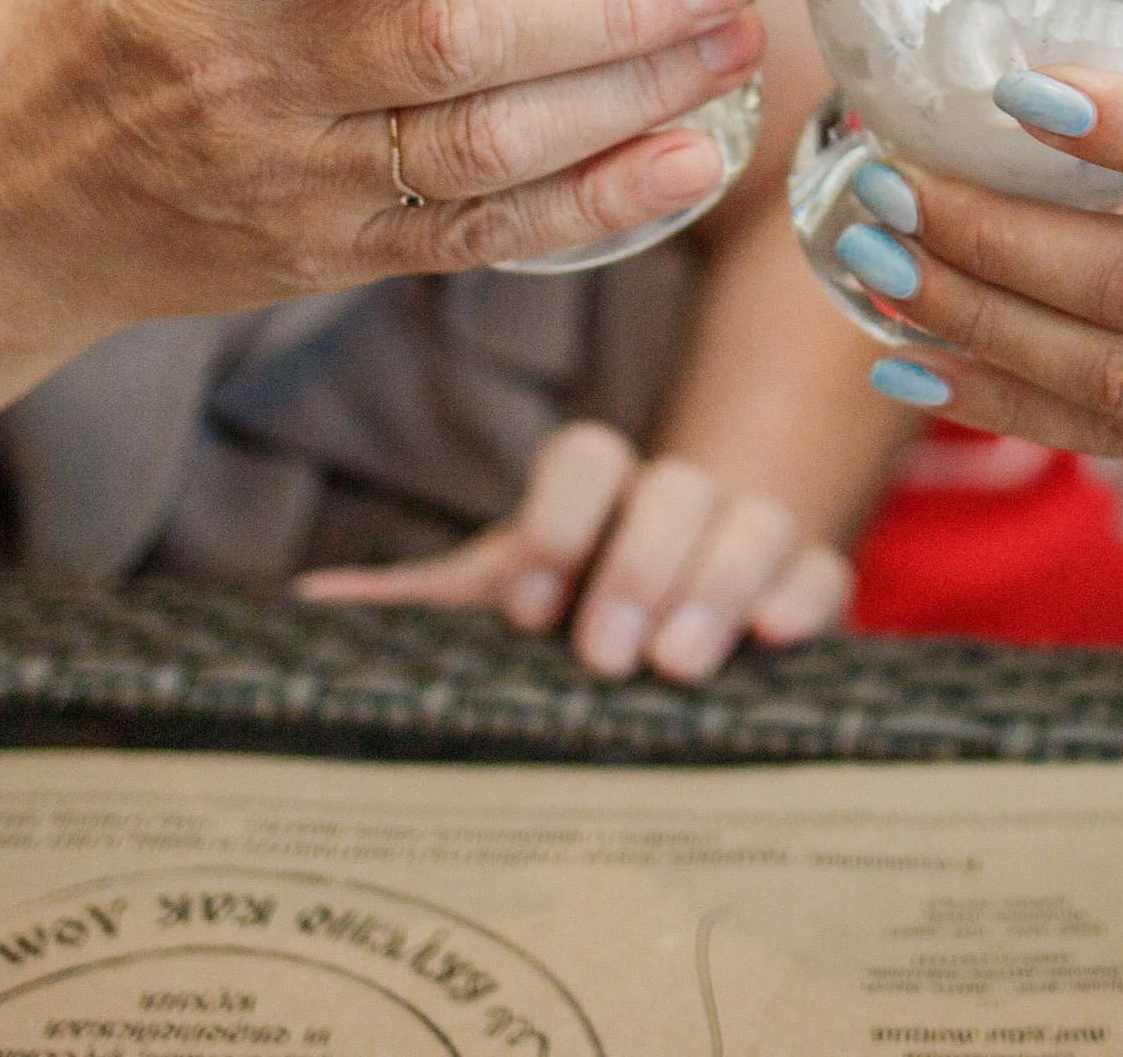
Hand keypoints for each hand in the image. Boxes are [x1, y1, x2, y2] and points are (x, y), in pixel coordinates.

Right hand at [0, 0, 769, 347]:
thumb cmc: (86, 16)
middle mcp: (238, 75)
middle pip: (438, 41)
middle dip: (600, 3)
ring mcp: (291, 179)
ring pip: (482, 145)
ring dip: (629, 94)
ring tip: (735, 37)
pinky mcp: (333, 256)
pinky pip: (481, 235)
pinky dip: (595, 204)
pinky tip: (690, 157)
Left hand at [296, 423, 851, 682]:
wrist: (679, 620)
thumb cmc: (573, 612)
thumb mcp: (493, 607)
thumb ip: (416, 606)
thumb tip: (301, 607)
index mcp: (595, 492)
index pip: (586, 457)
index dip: (560, 519)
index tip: (529, 601)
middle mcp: (675, 499)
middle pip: (675, 487)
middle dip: (639, 565)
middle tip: (606, 655)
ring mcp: (748, 533)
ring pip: (754, 520)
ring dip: (718, 583)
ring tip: (678, 665)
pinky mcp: (806, 581)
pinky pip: (821, 567)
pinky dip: (802, 593)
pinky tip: (778, 634)